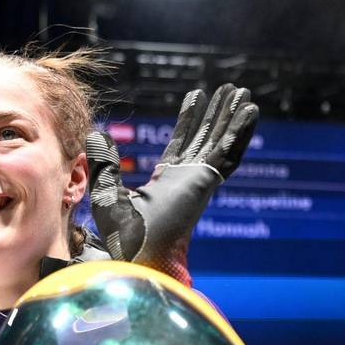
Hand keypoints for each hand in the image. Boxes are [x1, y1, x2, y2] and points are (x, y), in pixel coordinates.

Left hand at [86, 85, 257, 285]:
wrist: (135, 255)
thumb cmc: (120, 236)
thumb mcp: (106, 190)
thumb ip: (104, 163)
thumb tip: (95, 136)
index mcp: (166, 184)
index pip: (183, 144)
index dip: (191, 120)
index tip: (197, 96)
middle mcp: (186, 181)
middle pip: (206, 140)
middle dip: (217, 115)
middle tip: (230, 90)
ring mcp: (198, 182)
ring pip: (221, 143)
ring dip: (232, 118)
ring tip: (242, 93)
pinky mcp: (205, 183)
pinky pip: (227, 153)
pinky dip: (239, 132)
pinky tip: (249, 111)